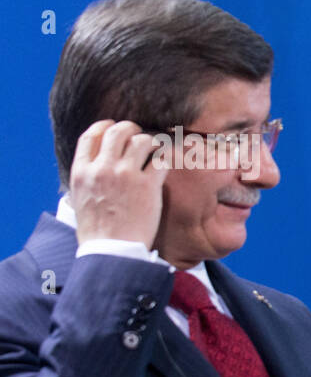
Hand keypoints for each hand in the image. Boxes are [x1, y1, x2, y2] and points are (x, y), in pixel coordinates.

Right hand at [68, 119, 168, 246]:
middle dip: (130, 128)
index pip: (90, 135)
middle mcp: (102, 168)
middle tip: (139, 134)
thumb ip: (87, 175)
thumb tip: (94, 162)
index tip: (113, 127)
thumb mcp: (80, 197)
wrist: (112, 250)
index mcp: (81, 171)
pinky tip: (165, 165)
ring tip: (155, 149)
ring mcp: (126, 175)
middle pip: (117, 131)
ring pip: (141, 140)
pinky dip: (165, 159)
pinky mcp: (148, 185)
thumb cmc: (97, 229)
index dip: (104, 126)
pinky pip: (161, 159)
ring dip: (151, 142)